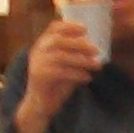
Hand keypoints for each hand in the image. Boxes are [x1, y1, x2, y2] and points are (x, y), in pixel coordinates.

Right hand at [15, 16, 105, 132]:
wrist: (40, 106)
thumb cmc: (55, 84)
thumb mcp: (66, 66)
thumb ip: (74, 56)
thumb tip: (93, 49)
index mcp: (42, 45)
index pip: (53, 28)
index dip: (69, 26)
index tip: (85, 29)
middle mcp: (37, 51)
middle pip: (58, 40)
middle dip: (79, 43)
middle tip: (96, 50)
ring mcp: (37, 63)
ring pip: (61, 56)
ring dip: (82, 60)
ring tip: (96, 65)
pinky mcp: (40, 76)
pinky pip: (61, 72)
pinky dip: (77, 74)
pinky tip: (87, 77)